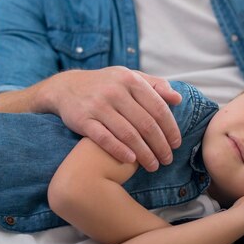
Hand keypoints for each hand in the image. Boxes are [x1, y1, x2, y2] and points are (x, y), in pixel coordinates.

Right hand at [45, 67, 181, 170]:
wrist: (66, 87)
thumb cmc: (106, 84)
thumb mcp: (129, 77)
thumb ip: (155, 85)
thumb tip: (178, 99)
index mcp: (130, 80)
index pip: (158, 108)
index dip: (170, 128)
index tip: (176, 144)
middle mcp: (115, 91)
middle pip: (146, 124)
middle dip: (160, 145)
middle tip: (167, 160)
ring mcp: (98, 105)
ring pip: (128, 134)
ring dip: (144, 153)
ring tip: (153, 165)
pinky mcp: (83, 120)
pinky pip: (105, 139)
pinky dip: (120, 151)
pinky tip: (131, 161)